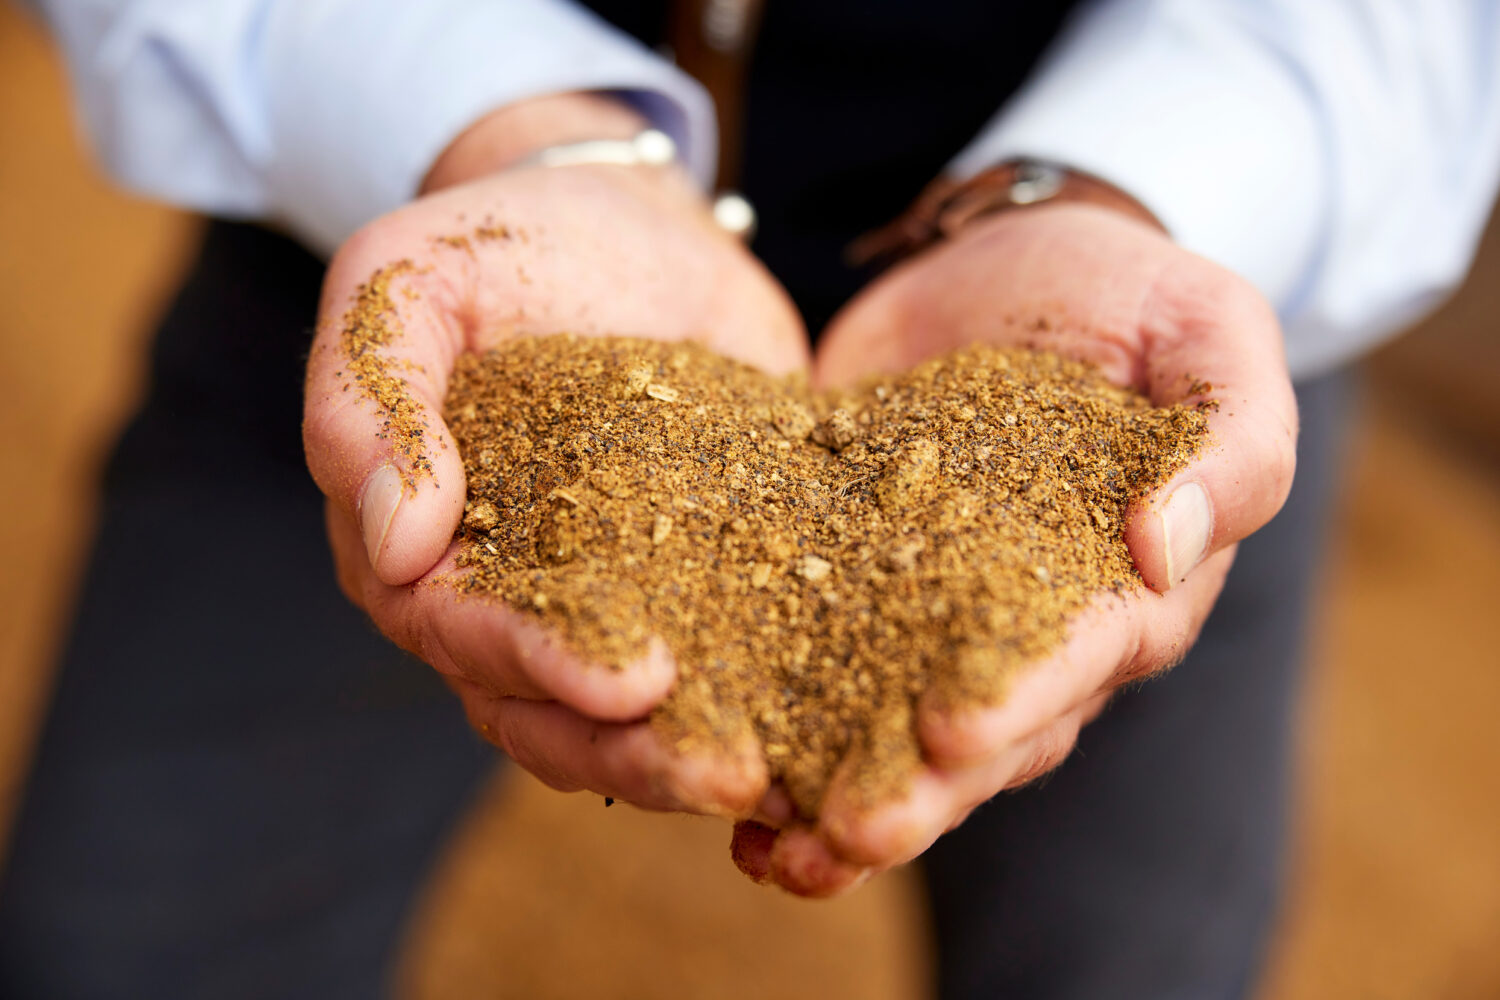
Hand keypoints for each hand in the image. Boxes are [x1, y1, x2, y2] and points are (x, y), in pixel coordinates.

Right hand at [304, 96, 806, 816]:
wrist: (632, 223)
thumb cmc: (505, 242)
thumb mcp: (411, 277)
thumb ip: (372, 393)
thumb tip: (396, 544)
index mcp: (420, 545)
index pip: (462, 633)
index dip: (539, 666)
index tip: (634, 682)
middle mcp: (507, 593)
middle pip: (548, 707)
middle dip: (637, 748)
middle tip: (731, 769)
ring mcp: (607, 597)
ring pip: (628, 715)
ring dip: (696, 755)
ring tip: (783, 776)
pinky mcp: (699, 580)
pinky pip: (719, 663)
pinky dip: (760, 703)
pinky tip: (825, 737)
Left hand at [731, 200, 1297, 894]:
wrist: (1003, 257)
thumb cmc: (1130, 297)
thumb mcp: (1209, 335)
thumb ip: (1229, 439)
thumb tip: (1169, 544)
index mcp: (1124, 592)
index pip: (1077, 664)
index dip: (1022, 701)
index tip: (956, 733)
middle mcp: (1022, 632)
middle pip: (974, 735)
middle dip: (917, 790)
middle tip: (851, 833)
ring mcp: (920, 612)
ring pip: (881, 726)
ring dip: (830, 791)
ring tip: (770, 845)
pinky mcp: (837, 573)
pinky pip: (799, 656)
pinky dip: (761, 714)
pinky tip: (709, 765)